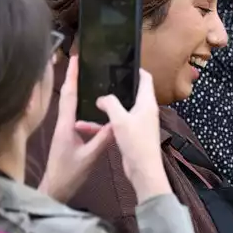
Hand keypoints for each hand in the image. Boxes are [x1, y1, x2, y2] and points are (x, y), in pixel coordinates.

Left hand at [38, 57, 114, 201]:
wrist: (55, 190)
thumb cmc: (69, 174)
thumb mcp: (90, 157)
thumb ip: (103, 139)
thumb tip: (118, 122)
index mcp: (66, 125)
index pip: (69, 95)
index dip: (72, 76)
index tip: (75, 58)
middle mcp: (62, 123)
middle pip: (66, 95)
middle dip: (72, 76)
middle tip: (81, 60)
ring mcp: (63, 129)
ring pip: (69, 104)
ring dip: (75, 88)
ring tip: (86, 76)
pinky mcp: (66, 136)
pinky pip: (73, 114)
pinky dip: (79, 103)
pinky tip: (90, 103)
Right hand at [96, 70, 168, 199]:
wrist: (142, 169)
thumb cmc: (136, 142)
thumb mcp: (120, 119)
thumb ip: (110, 104)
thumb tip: (102, 98)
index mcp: (147, 103)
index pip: (146, 79)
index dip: (136, 69)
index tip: (122, 63)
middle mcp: (145, 110)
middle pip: (132, 93)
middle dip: (117, 87)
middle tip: (100, 80)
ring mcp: (139, 123)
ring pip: (120, 110)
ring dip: (105, 108)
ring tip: (88, 102)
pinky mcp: (132, 134)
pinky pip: (116, 124)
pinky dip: (103, 123)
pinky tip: (85, 124)